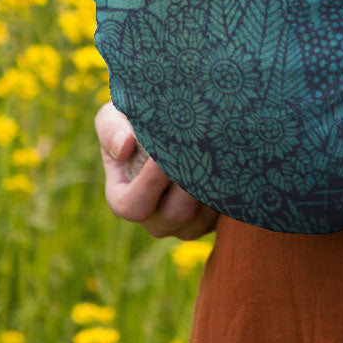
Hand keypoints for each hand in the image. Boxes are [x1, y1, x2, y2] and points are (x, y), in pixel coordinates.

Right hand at [94, 101, 218, 240]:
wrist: (175, 128)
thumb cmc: (136, 122)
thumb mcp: (113, 117)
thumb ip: (110, 129)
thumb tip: (125, 147)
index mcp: (125, 202)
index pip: (132, 206)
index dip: (149, 182)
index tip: (163, 153)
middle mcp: (156, 220)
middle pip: (175, 213)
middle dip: (189, 181)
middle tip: (202, 147)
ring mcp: (187, 224)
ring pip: (203, 215)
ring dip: (212, 183)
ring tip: (219, 149)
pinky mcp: (214, 219)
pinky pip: (224, 212)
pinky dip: (228, 187)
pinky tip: (231, 157)